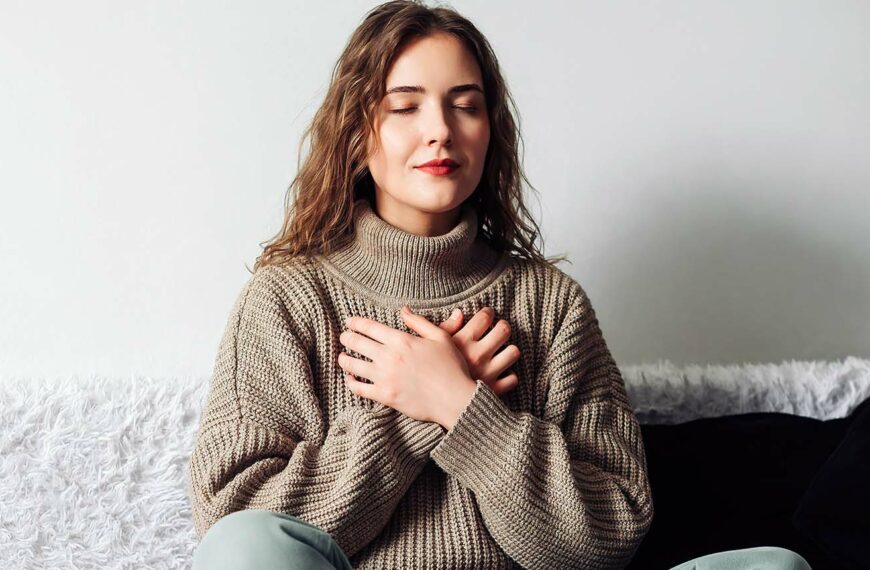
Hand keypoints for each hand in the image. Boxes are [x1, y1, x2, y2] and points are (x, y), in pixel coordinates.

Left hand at [338, 306, 477, 429]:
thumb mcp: (440, 337)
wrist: (455, 399)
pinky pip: (359, 388)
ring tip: (342, 357)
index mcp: (401, 340)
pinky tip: (350, 378)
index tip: (349, 322)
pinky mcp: (384, 396)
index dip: (356, 323)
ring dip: (344, 359)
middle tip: (344, 337)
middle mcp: (389, 356)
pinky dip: (351, 382)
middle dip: (347, 338)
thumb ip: (419, 322)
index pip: (370, 327)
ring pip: (352, 365)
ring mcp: (385, 377)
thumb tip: (403, 310)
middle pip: (356, 343)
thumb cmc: (451, 367)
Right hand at [437, 306, 520, 396]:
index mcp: (462, 341)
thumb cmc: (428, 372)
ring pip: (512, 352)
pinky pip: (512, 379)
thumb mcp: (431, 346)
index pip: (485, 317)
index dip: (488, 313)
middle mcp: (477, 355)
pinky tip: (499, 374)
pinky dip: (508, 377)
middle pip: (504, 330)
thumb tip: (458, 312)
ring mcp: (487, 373)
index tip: (487, 315)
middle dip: (502, 327)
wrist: (432, 403)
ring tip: (502, 351)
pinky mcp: (493, 390)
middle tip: (498, 330)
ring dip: (509, 351)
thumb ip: (446, 327)